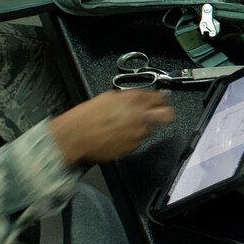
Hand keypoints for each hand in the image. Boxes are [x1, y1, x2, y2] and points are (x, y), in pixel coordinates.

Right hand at [50, 90, 174, 165]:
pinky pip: (139, 141)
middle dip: (166, 113)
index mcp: (135, 99)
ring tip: (125, 127)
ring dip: (143, 127)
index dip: (161, 99)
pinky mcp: (134, 146)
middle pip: (168, 115)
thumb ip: (128, 98)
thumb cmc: (87, 116)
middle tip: (159, 114)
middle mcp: (141, 115)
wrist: (76, 136)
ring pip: (151, 129)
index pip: (160, 97)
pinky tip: (118, 135)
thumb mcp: (108, 97)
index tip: (161, 101)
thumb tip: (137, 100)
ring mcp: (139, 133)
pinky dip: (132, 138)